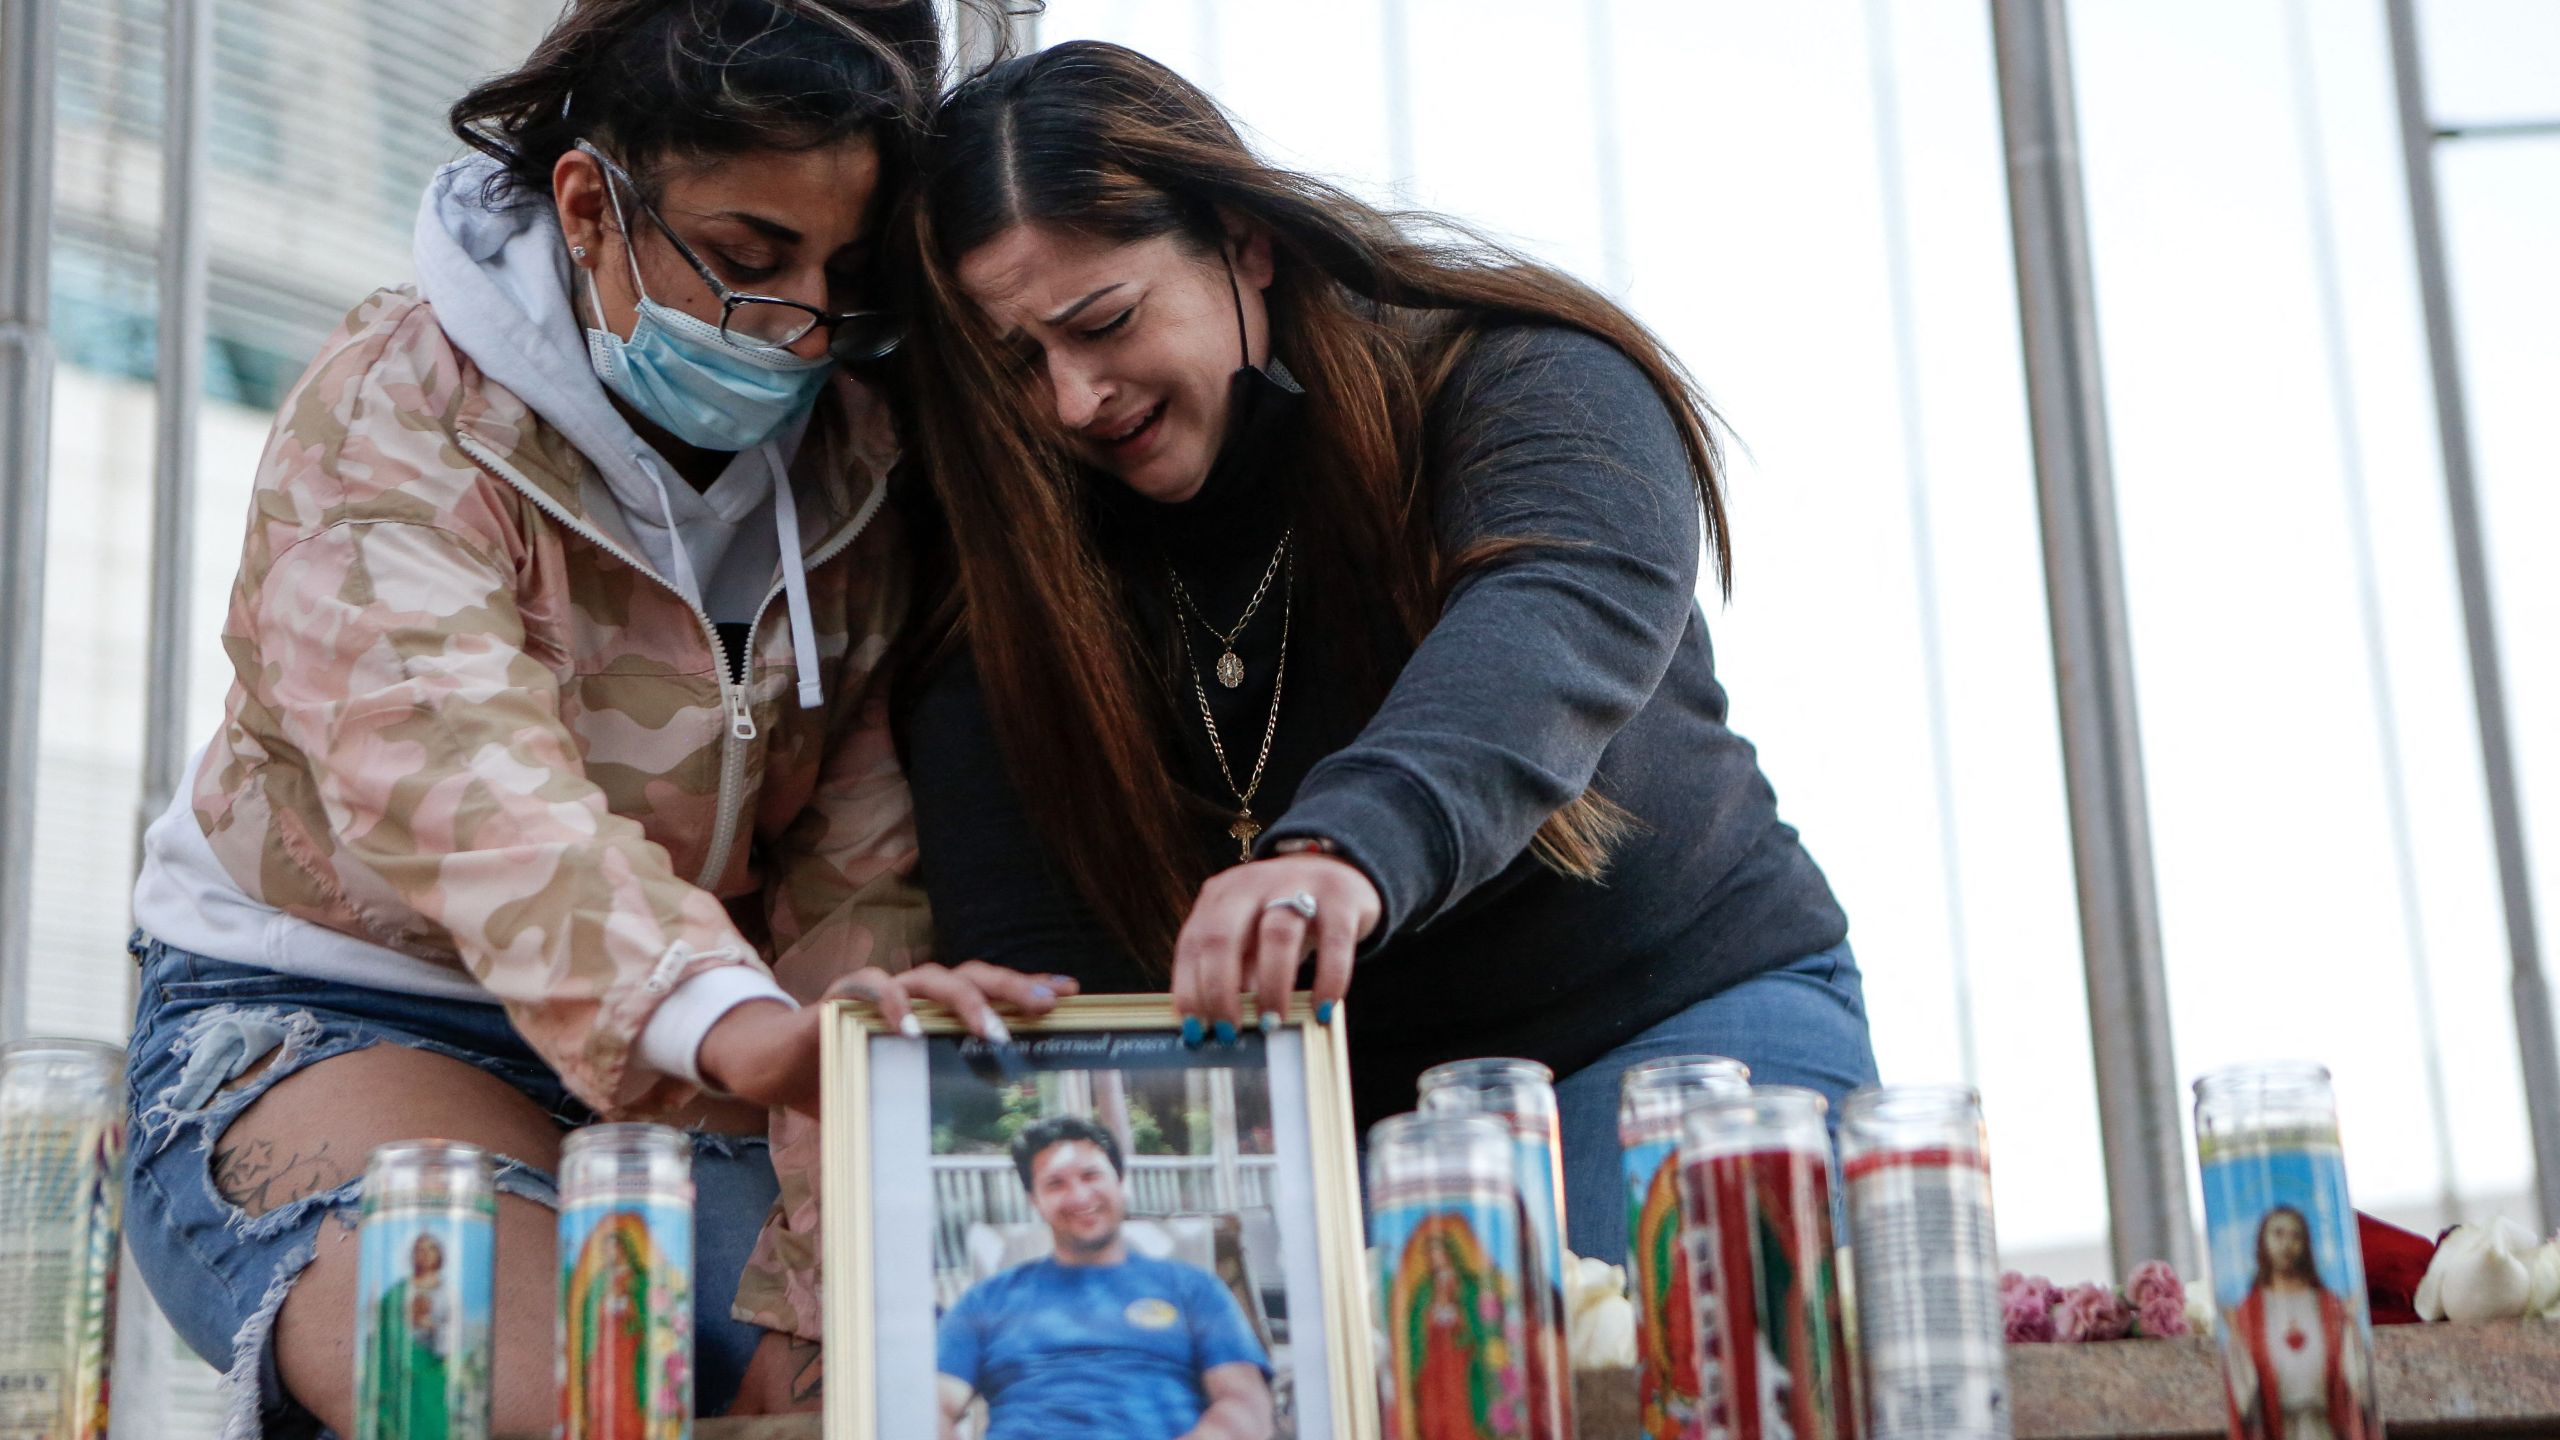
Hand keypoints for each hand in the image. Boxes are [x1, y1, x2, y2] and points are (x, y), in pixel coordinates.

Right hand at [696, 962, 1079, 1110]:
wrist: (775, 1065)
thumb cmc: (843, 1078)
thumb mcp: (897, 1096)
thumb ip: (930, 1111)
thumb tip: (975, 1166)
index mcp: (934, 1013)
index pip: (990, 992)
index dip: (1028, 988)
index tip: (1072, 994)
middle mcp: (914, 994)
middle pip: (973, 976)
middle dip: (1013, 988)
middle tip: (1047, 1006)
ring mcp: (881, 990)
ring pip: (932, 978)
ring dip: (964, 1001)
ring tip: (988, 1030)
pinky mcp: (844, 996)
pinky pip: (871, 986)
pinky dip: (892, 1003)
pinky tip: (907, 1027)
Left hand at [1172, 854, 1378, 1040]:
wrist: (1339, 870)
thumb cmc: (1283, 916)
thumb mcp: (1251, 937)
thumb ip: (1235, 972)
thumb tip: (1222, 1022)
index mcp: (1221, 896)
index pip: (1193, 943)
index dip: (1189, 989)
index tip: (1194, 1029)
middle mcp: (1253, 884)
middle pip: (1222, 935)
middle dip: (1220, 990)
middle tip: (1230, 1030)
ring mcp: (1298, 884)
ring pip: (1277, 935)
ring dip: (1271, 986)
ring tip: (1272, 1022)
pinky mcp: (1341, 896)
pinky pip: (1334, 941)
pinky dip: (1328, 979)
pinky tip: (1322, 1007)